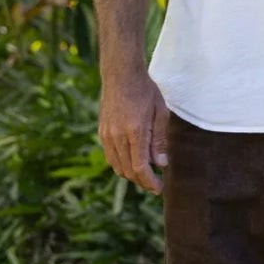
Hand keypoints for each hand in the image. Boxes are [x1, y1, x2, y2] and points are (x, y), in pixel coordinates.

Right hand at [98, 70, 169, 194]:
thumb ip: (159, 140)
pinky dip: (122, 164)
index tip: (159, 189)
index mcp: (134, 131)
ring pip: (117, 166)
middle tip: (155, 183)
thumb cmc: (145, 91)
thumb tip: (161, 164)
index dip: (149, 182)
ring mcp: (107, 135)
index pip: (140, 168)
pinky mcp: (102, 132)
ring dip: (131, 174)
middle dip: (142, 181)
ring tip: (146, 174)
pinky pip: (110, 156)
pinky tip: (133, 161)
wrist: (121, 74)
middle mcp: (117, 136)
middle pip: (128, 171)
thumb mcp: (160, 113)